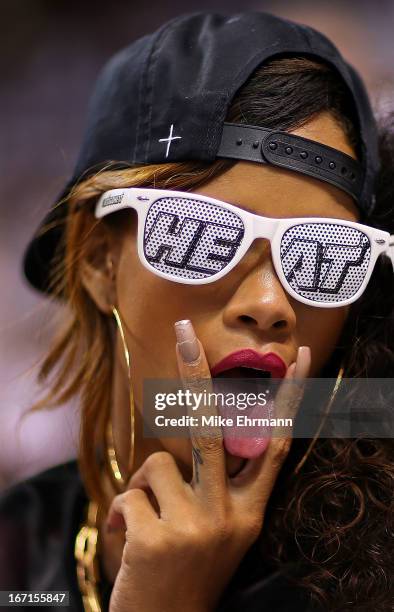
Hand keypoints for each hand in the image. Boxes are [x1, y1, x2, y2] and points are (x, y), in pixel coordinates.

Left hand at [107, 321, 310, 611]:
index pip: (275, 443)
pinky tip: (129, 541)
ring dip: (144, 485)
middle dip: (196, 372)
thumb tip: (196, 430)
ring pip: (157, 463)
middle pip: (210, 427)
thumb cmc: (187, 570)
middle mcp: (231, 516)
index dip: (288, 399)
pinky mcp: (157, 539)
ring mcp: (196, 528)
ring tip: (149, 520)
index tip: (301, 358)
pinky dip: (122, 511)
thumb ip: (214, 484)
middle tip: (184, 329)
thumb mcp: (217, 529)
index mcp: (251, 511)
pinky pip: (129, 494)